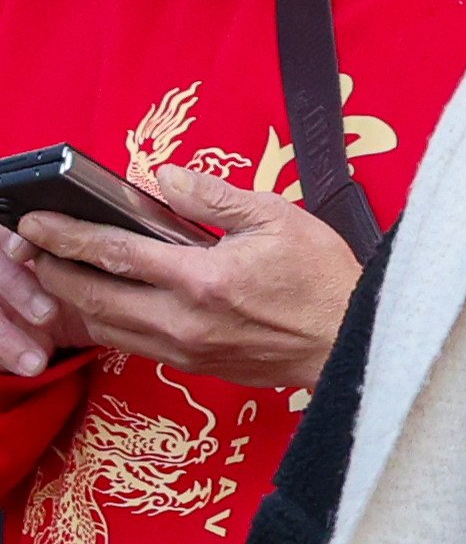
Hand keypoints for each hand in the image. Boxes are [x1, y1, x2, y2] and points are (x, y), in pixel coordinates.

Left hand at [8, 168, 361, 388]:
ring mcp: (186, 349)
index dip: (67, 236)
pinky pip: (132, 344)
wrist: (355, 344)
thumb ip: (213, 198)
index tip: (36, 223)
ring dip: (73, 300)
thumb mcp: (278, 218)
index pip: (114, 253)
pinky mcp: (195, 366)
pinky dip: (105, 322)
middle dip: (53, 272)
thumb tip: (166, 177)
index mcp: (203, 280)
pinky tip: (103, 304)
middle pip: (93, 296)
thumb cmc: (325, 281)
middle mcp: (184, 321)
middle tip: (31, 251)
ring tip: (57, 276)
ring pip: (105, 326)